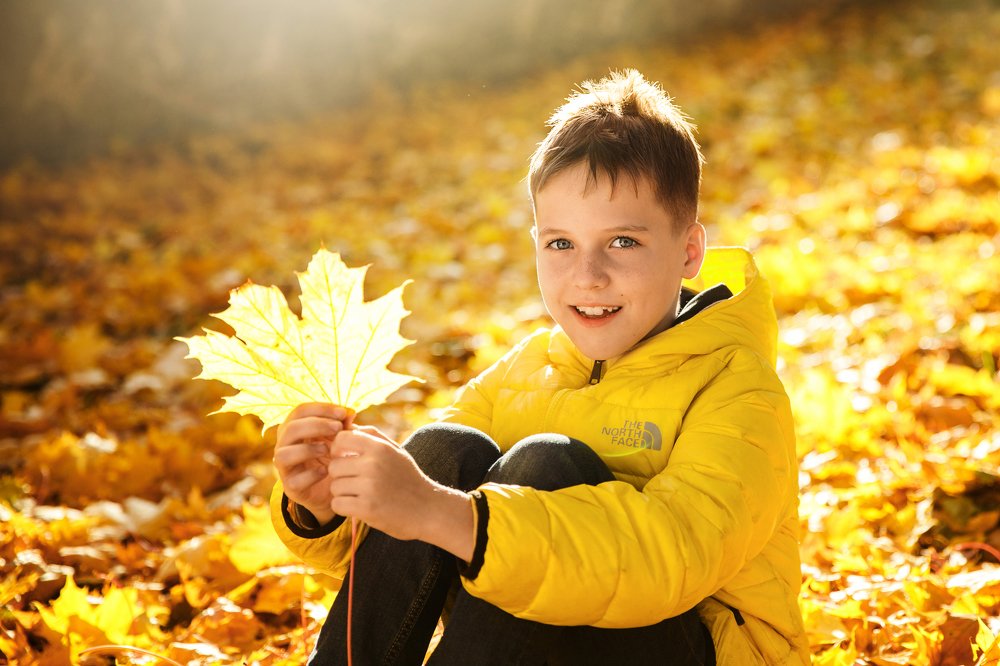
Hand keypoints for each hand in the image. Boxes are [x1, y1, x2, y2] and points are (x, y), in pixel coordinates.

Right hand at [273, 402, 348, 524]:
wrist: (336, 488)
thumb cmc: (335, 456)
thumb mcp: (341, 439)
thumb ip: (344, 426)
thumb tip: (350, 413)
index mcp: (295, 429)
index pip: (300, 411)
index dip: (321, 408)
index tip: (343, 412)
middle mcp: (285, 446)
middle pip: (290, 428)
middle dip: (316, 425)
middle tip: (338, 428)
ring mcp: (285, 468)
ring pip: (283, 455)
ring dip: (307, 449)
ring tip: (328, 450)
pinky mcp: (291, 488)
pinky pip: (294, 480)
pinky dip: (312, 474)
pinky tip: (327, 470)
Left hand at [328, 429, 474, 560]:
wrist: (429, 510)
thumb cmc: (408, 479)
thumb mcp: (396, 451)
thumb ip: (372, 436)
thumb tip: (347, 426)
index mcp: (380, 448)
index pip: (341, 439)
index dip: (337, 449)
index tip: (345, 459)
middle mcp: (373, 464)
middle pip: (334, 466)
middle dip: (340, 476)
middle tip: (356, 483)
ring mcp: (370, 487)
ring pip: (334, 487)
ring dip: (343, 493)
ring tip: (361, 495)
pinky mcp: (367, 508)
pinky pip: (337, 504)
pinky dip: (344, 508)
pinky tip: (359, 507)